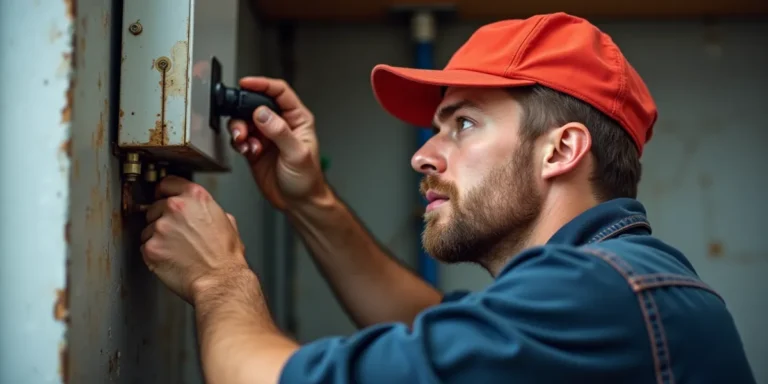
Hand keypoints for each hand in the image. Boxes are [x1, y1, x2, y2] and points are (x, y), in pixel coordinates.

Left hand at [140, 176, 248, 302]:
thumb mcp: (227, 222)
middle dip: (162, 219)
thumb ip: (209, 209)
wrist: (220, 280)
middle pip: (155, 206)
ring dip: (157, 238)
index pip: (168, 183)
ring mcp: (161, 227)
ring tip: (177, 250)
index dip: (165, 192)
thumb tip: (203, 211)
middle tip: (177, 235)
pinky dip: (154, 253)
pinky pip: (145, 246)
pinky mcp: (151, 247)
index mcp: (196, 197)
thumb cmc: (225, 257)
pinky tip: (170, 259)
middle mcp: (176, 207)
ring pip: (148, 228)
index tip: (162, 197)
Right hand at [228, 77, 327, 210]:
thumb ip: (279, 132)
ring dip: (240, 129)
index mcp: (297, 119)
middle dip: (244, 112)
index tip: (246, 84)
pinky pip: (241, 138)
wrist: (299, 203)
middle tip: (242, 126)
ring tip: (245, 142)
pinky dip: (239, 143)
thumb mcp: (296, 154)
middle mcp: (281, 124)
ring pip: (245, 121)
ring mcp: (267, 136)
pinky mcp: (255, 148)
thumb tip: (262, 113)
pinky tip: (247, 151)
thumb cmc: (307, 180)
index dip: (262, 84)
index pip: (279, 92)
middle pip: (256, 104)